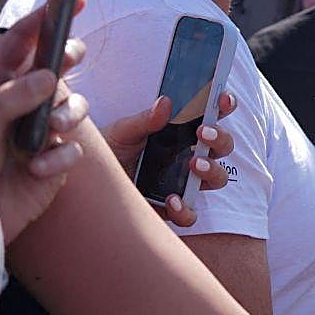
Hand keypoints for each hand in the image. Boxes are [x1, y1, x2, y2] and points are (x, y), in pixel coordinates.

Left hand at [0, 11, 86, 242]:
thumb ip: (13, 98)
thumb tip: (51, 76)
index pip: (22, 42)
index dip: (46, 18)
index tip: (70, 0)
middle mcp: (22, 99)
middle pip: (58, 64)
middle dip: (67, 58)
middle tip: (70, 57)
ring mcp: (43, 126)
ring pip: (75, 104)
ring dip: (66, 116)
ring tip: (48, 133)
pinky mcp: (59, 155)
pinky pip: (73, 146)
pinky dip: (58, 157)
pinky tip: (37, 169)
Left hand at [101, 91, 237, 226]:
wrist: (89, 185)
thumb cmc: (110, 152)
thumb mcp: (124, 132)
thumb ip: (146, 120)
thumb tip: (165, 102)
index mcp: (182, 133)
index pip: (213, 116)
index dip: (225, 106)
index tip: (223, 100)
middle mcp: (190, 156)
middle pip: (223, 147)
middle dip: (220, 138)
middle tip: (203, 133)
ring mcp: (185, 183)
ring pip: (217, 178)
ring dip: (212, 170)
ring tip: (194, 164)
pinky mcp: (173, 209)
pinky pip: (191, 214)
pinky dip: (186, 209)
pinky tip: (172, 201)